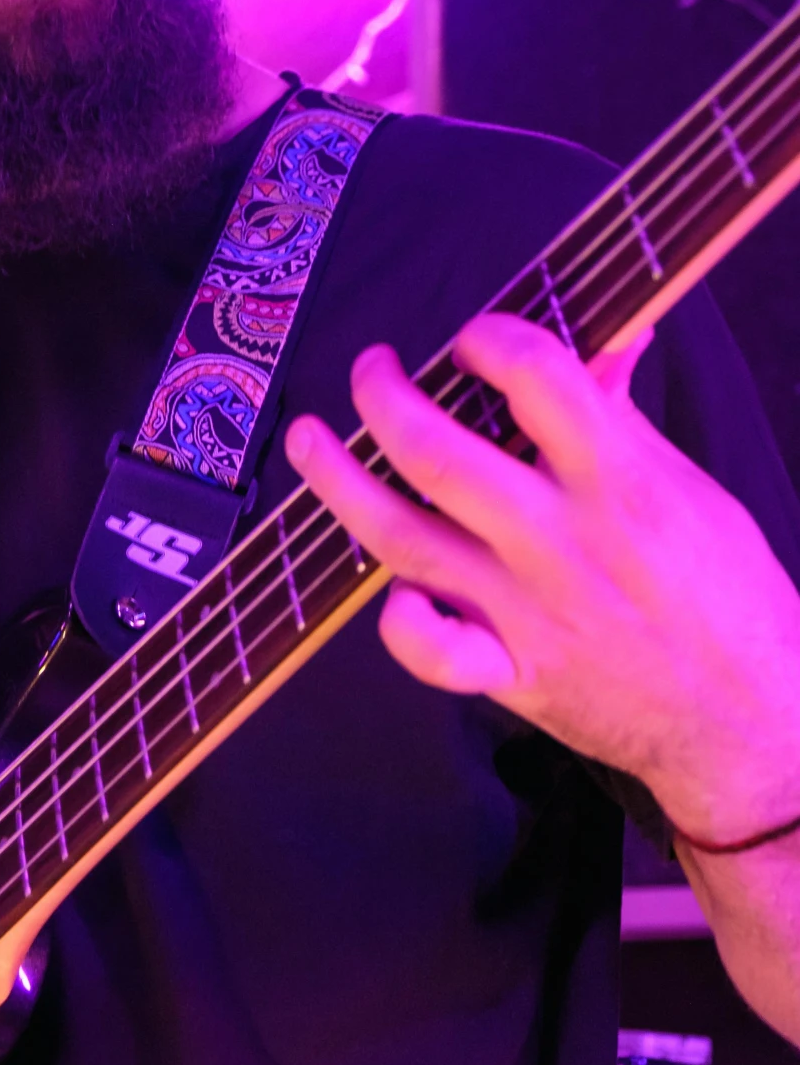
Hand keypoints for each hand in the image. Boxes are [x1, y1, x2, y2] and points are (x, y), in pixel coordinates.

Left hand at [285, 312, 799, 843]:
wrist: (753, 725)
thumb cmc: (729, 598)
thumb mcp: (692, 492)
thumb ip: (626, 420)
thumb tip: (609, 338)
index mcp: (619, 482)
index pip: (536, 377)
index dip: (490, 340)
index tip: (471, 341)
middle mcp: (562, 542)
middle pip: (437, 454)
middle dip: (383, 398)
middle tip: (371, 370)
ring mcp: (528, 613)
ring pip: (403, 538)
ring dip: (339, 483)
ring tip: (310, 439)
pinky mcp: (514, 677)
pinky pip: (431, 651)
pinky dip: (398, 620)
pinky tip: (385, 588)